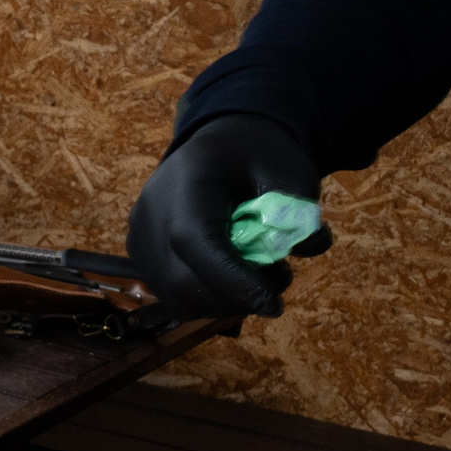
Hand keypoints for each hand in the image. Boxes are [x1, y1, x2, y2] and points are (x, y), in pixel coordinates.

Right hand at [126, 114, 333, 319]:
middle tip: (273, 292)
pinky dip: (205, 299)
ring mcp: (139, 235)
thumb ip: (299, 209)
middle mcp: (151, 212)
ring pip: (174, 295)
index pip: (195, 241)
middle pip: (180, 278)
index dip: (232, 280)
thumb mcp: (289, 170)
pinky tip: (231, 282)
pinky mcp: (139, 254)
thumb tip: (311, 245)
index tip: (273, 304)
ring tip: (255, 281)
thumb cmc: (254, 155)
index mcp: (188, 181)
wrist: (219, 146)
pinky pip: (169, 292)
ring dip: (221, 303)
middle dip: (232, 299)